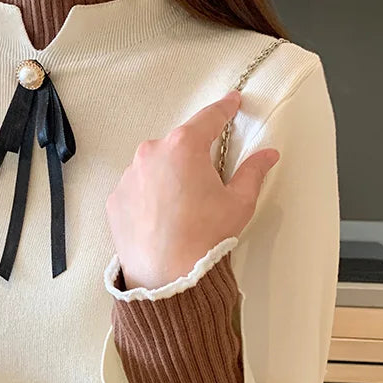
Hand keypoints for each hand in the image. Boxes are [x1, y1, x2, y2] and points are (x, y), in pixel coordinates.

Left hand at [105, 89, 279, 290]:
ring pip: (155, 167)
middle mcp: (151, 153)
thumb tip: (267, 156)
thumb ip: (253, 172)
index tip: (231, 104)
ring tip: (182, 210)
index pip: (209, 117)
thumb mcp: (239, 203)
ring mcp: (129, 176)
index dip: (224, 109)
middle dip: (193, 157)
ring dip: (168, 178)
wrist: (167, 279)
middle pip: (179, 145)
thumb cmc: (204, 239)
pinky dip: (149, 198)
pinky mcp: (115, 199)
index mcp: (184, 146)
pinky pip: (137, 189)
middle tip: (206, 185)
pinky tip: (162, 220)